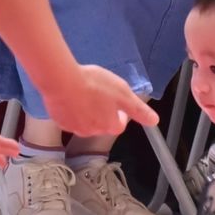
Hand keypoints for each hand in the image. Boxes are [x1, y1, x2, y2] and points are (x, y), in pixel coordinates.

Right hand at [39, 64, 157, 137]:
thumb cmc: (95, 85)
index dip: (120, 113)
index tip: (116, 101)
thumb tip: (154, 121)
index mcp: (110, 126)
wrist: (62, 82)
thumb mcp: (123, 93)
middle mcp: (92, 132)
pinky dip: (72, 110)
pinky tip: (72, 96)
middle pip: (102, 124)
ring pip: (85, 121)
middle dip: (103, 111)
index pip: (119, 124)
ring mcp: (74, 128)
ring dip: (87, 111)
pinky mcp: (60, 122)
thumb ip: (138, 109)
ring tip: (85, 93)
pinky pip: (70, 118)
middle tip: (100, 93)